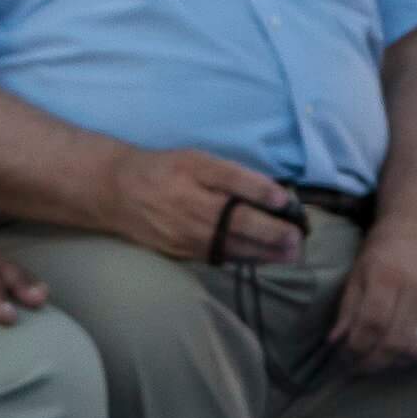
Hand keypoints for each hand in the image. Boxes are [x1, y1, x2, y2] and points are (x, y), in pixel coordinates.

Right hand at [102, 148, 303, 263]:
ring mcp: (186, 235)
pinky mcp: (180, 252)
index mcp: (196, 176)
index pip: (236, 183)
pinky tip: (261, 258)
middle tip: (299, 238)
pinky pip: (217, 257)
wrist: (118, 192)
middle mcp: (192, 208)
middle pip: (238, 223)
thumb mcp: (196, 159)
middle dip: (272, 233)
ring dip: (263, 252)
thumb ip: (232, 174)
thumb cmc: (165, 170)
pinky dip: (242, 258)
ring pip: (230, 246)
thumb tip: (270, 190)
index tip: (287, 202)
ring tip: (290, 253)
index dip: (263, 192)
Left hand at [329, 217, 416, 373]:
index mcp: (386, 277)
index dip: (354, 349)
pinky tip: (409, 354)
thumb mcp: (359, 270)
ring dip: (396, 364)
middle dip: (372, 363)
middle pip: (393, 342)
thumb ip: (348, 308)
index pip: (370, 324)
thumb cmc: (387, 247)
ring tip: (383, 361)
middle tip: (359, 367)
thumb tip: (334, 343)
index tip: (344, 359)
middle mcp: (415, 292)